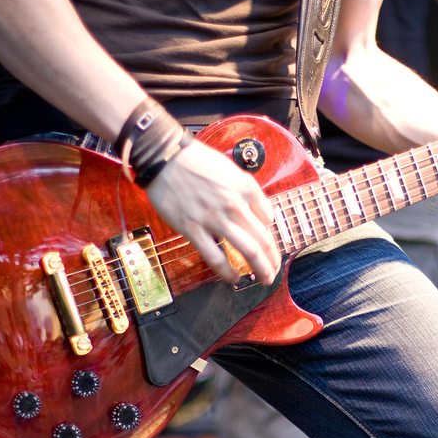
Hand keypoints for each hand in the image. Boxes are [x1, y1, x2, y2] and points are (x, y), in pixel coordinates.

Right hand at [145, 140, 280, 284]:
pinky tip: (233, 279)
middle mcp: (235, 205)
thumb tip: (261, 215)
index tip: (269, 248)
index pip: (269, 220)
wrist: (164, 157)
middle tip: (273, 272)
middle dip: (272, 261)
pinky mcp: (193, 230)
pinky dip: (228, 273)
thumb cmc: (195, 160)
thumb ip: (247, 191)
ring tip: (263, 279)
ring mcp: (215, 219)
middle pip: (263, 240)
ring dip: (260, 269)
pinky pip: (216, 258)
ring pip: (248, 251)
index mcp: (245, 188)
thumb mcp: (230, 169)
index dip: (271, 237)